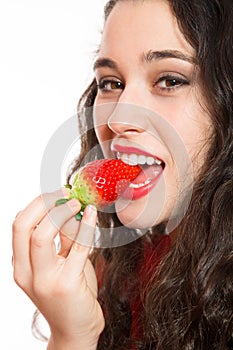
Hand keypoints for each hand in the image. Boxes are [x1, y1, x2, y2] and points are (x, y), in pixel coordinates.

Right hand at [12, 190, 103, 348]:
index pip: (19, 226)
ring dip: (61, 212)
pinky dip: (85, 226)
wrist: (76, 330)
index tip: (56, 194)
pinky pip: (76, 248)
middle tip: (64, 194)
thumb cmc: (69, 294)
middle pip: (23, 226)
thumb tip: (69, 208)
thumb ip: (62, 238)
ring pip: (42, 236)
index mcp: (21, 266)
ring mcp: (44, 281)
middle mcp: (26, 273)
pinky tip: (92, 214)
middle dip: (44, 203)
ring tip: (77, 203)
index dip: (37, 204)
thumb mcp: (60, 263)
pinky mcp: (67, 285)